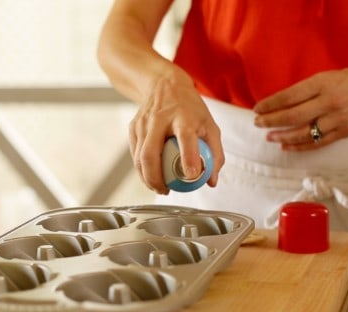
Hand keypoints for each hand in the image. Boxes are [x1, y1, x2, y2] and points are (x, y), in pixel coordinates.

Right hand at [129, 69, 223, 193]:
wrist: (164, 84)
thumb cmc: (189, 107)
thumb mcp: (209, 125)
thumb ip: (215, 153)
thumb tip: (211, 180)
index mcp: (183, 116)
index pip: (185, 138)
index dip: (188, 158)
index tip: (191, 175)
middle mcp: (160, 119)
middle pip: (151, 153)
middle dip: (156, 178)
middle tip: (166, 190)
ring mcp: (143, 123)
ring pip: (139, 157)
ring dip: (147, 178)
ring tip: (159, 188)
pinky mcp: (133, 127)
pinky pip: (135, 154)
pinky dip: (141, 169)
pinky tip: (150, 176)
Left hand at [253, 67, 347, 150]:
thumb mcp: (328, 76)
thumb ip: (307, 88)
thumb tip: (280, 101)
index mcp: (323, 83)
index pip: (290, 96)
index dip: (271, 104)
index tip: (257, 108)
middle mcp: (329, 102)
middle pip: (293, 115)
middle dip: (271, 120)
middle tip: (257, 123)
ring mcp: (337, 119)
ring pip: (303, 132)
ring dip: (283, 136)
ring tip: (269, 136)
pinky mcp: (343, 132)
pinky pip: (317, 143)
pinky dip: (299, 146)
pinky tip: (286, 146)